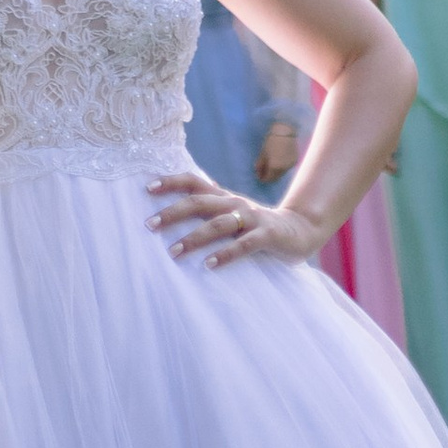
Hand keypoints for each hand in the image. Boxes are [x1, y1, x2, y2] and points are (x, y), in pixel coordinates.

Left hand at [145, 167, 314, 269]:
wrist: (300, 230)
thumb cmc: (256, 224)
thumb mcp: (231, 212)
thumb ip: (208, 208)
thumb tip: (174, 207)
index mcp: (223, 196)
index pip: (194, 182)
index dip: (171, 182)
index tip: (147, 188)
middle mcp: (234, 203)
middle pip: (199, 202)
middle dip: (173, 212)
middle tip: (149, 225)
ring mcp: (251, 218)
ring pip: (218, 224)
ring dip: (194, 237)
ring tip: (173, 252)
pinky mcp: (266, 235)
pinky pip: (244, 245)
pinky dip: (226, 254)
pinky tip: (209, 264)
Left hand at [257, 120, 297, 183]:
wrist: (285, 131)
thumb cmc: (271, 140)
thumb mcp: (263, 152)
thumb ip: (260, 164)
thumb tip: (257, 172)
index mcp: (275, 168)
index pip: (268, 179)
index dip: (263, 178)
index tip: (259, 175)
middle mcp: (284, 169)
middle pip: (276, 178)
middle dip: (269, 176)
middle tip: (264, 171)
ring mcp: (291, 165)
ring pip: (282, 173)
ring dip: (276, 172)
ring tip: (271, 165)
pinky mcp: (295, 160)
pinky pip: (287, 167)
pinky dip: (282, 167)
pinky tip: (279, 161)